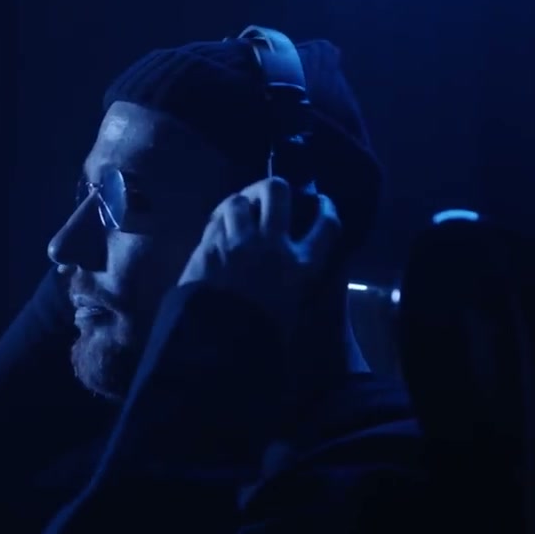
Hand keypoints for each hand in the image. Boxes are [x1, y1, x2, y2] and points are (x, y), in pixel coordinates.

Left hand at [178, 177, 341, 334]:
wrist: (217, 344)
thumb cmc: (262, 337)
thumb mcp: (294, 312)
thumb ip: (297, 284)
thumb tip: (295, 272)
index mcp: (301, 265)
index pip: (326, 225)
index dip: (326, 208)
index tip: (321, 202)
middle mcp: (272, 244)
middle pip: (276, 191)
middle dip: (275, 189)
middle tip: (271, 195)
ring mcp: (237, 241)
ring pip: (238, 199)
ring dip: (240, 202)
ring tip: (240, 210)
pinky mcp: (208, 245)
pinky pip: (215, 220)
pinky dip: (219, 220)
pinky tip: (219, 226)